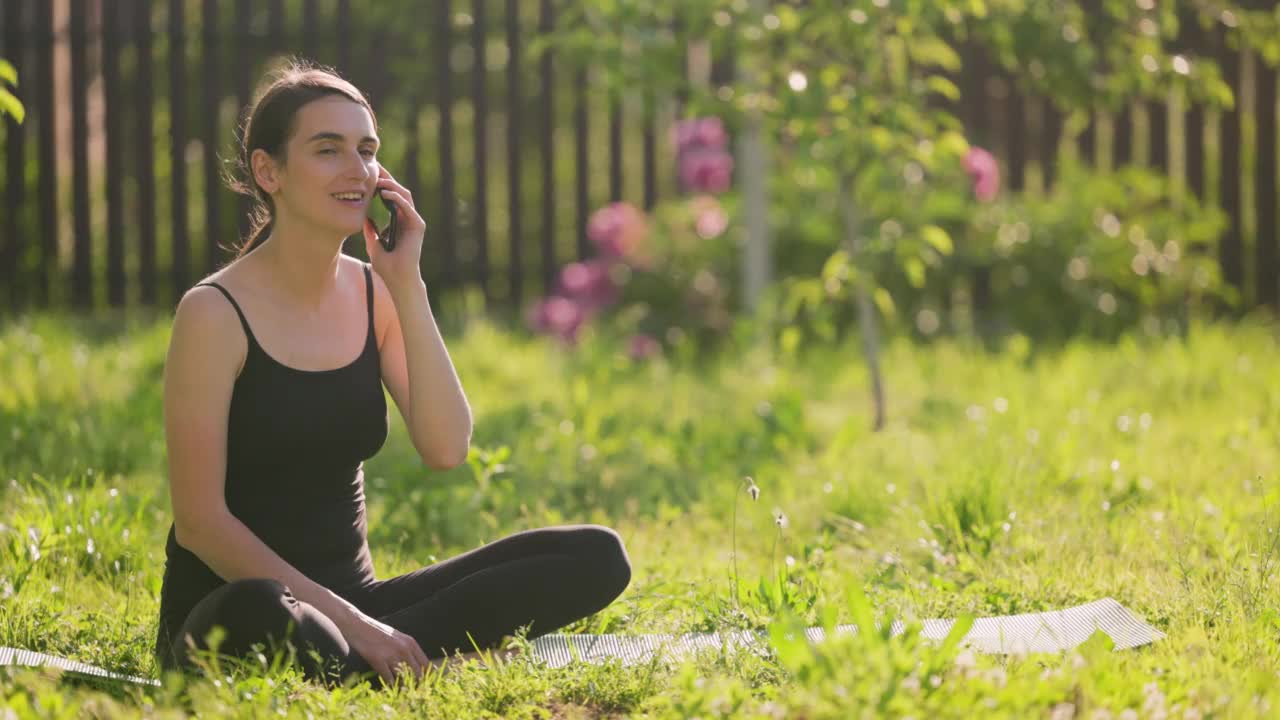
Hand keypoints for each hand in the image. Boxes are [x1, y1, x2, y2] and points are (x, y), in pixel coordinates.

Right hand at [338, 610, 430, 685]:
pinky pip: (388, 678)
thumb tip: (416, 665)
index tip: (425, 685)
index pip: (425, 664)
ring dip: (402, 686)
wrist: (357, 624)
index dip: (427, 677)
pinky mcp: (378, 660)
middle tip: (411, 692)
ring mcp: (391, 654)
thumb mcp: (397, 637)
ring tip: (400, 692)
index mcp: (410, 642)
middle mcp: (404, 648)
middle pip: (417, 674)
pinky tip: (388, 687)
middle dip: (415, 684)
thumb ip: (407, 649)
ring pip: (403, 678)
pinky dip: (389, 685)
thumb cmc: (376, 631)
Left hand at [363, 163, 425, 294]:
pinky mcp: (418, 227)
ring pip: (405, 196)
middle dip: (388, 179)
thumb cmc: (388, 266)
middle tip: (375, 168)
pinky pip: (408, 208)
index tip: (370, 175)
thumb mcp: (373, 243)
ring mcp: (414, 222)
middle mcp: (409, 219)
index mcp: (400, 221)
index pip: (392, 196)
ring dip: (392, 186)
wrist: (398, 278)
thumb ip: (370, 231)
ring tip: (379, 180)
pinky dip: (398, 199)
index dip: (383, 184)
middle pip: (399, 192)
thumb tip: (363, 219)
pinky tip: (386, 194)